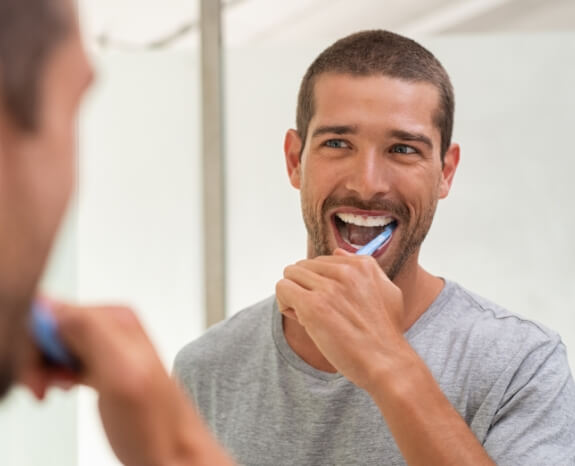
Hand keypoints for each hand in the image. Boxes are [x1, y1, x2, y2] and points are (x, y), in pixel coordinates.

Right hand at [20, 301, 233, 465]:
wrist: (174, 453)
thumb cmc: (157, 425)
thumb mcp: (123, 374)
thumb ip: (91, 334)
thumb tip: (55, 307)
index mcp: (117, 318)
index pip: (54, 311)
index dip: (36, 343)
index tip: (39, 373)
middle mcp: (114, 327)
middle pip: (51, 327)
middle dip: (38, 357)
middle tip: (43, 387)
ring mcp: (108, 348)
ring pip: (54, 344)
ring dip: (44, 368)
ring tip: (53, 390)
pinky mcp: (103, 366)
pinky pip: (64, 358)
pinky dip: (54, 374)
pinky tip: (64, 388)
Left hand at [276, 249, 406, 390]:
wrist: (387, 363)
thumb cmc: (385, 334)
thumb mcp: (387, 291)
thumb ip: (365, 269)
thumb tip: (338, 252)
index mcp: (362, 265)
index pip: (322, 261)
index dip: (320, 283)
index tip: (331, 303)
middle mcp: (345, 271)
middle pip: (303, 266)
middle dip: (305, 288)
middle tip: (319, 313)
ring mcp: (328, 287)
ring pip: (290, 275)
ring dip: (294, 296)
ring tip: (309, 317)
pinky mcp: (313, 305)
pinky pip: (283, 289)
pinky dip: (285, 304)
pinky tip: (302, 321)